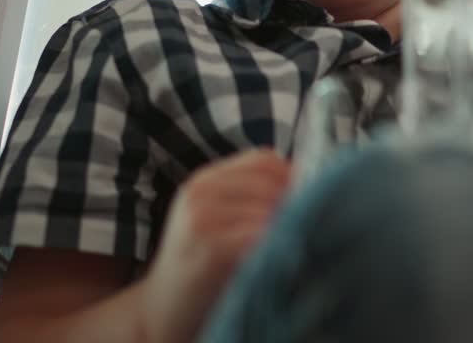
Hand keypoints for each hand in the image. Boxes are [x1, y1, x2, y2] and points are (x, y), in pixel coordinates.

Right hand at [139, 148, 290, 342]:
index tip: (306, 200)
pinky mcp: (212, 247)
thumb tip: (311, 180)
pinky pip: (263, 234)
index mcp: (205, 180)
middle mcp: (201, 192)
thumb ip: (253, 196)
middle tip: (304, 228)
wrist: (162, 313)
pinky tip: (276, 260)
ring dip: (290, 226)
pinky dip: (278, 245)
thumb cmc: (203, 268)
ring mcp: (204, 218)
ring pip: (273, 207)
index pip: (265, 159)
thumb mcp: (220, 219)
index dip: (293, 176)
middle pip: (273, 182)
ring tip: (288, 247)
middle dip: (296, 204)